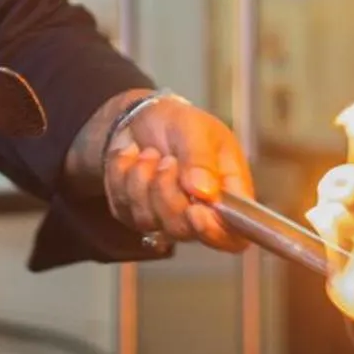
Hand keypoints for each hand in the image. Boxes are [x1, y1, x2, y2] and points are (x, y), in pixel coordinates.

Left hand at [103, 96, 253, 253]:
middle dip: (166, 192)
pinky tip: (132, 157)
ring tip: (149, 153)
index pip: (231, 236)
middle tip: (167, 160)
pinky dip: (121, 175)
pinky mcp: (134, 214)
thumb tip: (205, 192)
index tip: (195, 211)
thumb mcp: (196, 129)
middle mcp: (198, 214)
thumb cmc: (179, 123)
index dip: (214, 233)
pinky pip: (122, 206)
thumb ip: (201, 159)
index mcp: (226, 195)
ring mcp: (164, 218)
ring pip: (148, 220)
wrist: (142, 117)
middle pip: (183, 230)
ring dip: (142, 179)